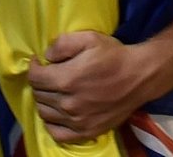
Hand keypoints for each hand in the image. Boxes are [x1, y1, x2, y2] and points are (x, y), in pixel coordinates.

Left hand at [28, 31, 146, 141]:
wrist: (139, 77)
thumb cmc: (113, 55)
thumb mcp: (87, 38)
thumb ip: (61, 44)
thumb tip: (46, 56)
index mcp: (66, 79)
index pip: (34, 78)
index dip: (33, 67)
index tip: (39, 61)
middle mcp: (69, 104)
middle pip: (39, 95)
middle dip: (39, 82)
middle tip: (48, 74)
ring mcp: (78, 121)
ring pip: (45, 114)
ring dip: (44, 101)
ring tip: (53, 91)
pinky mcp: (88, 132)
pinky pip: (58, 134)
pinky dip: (52, 124)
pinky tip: (57, 113)